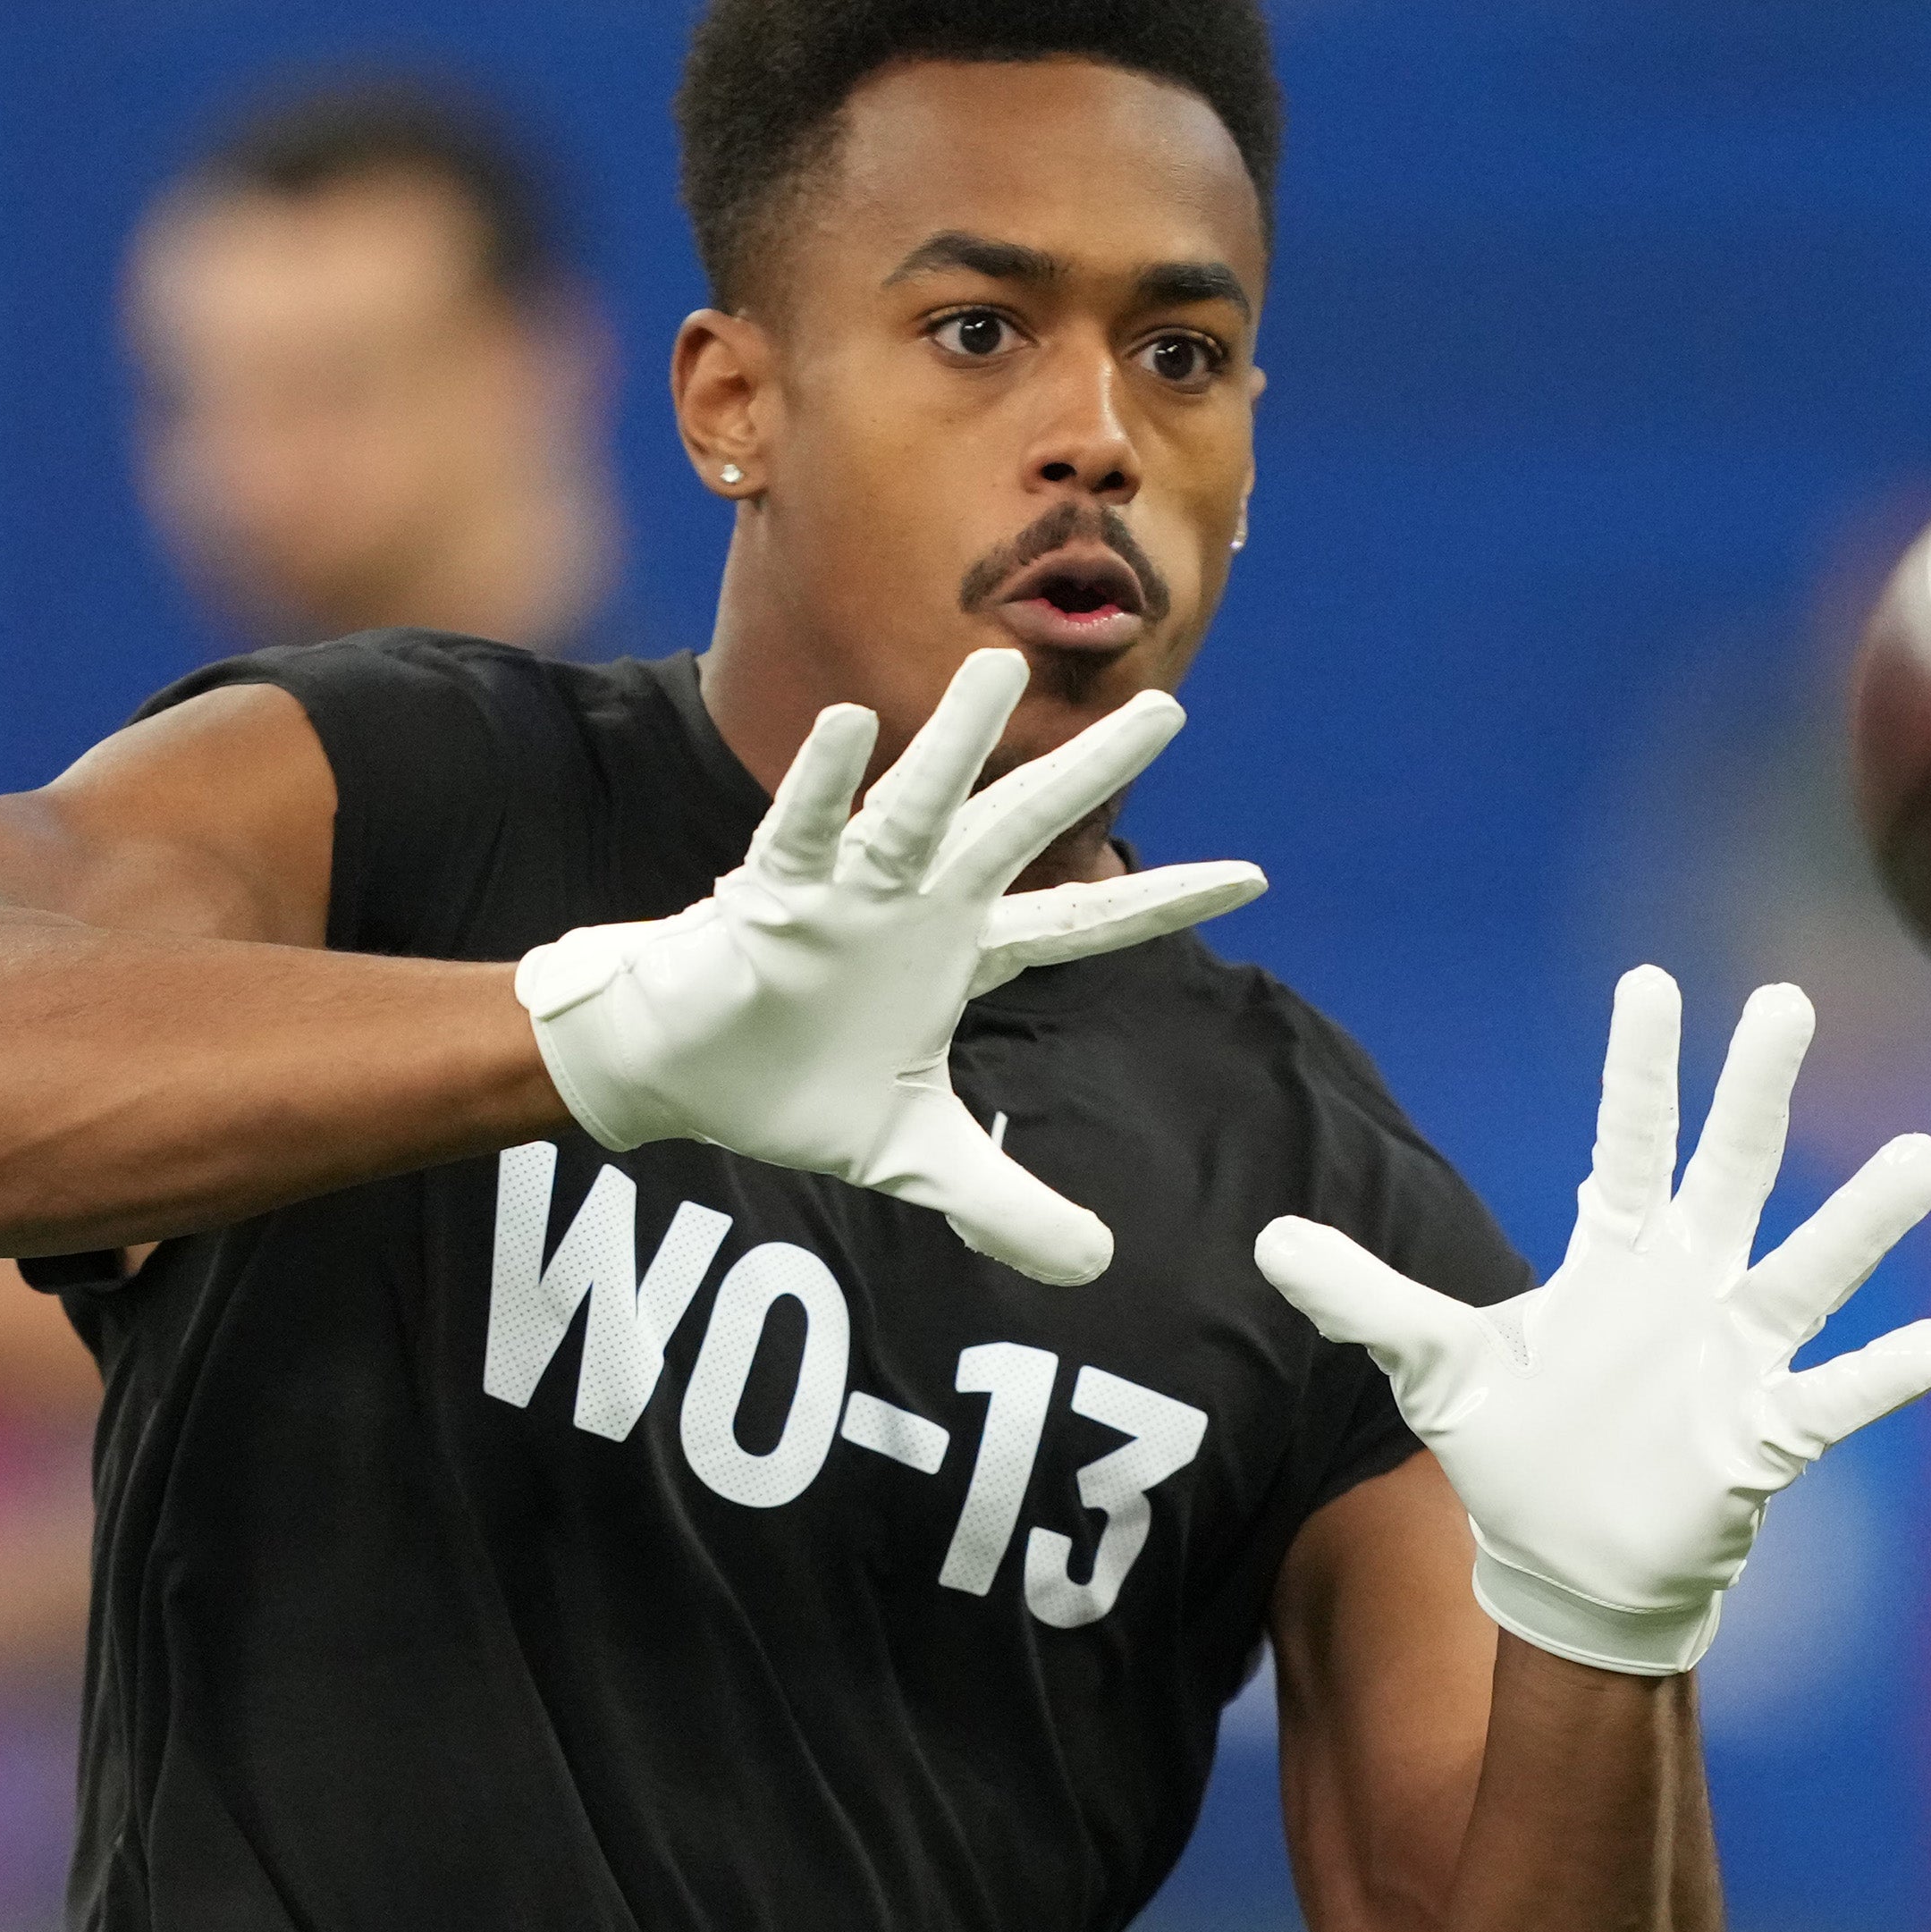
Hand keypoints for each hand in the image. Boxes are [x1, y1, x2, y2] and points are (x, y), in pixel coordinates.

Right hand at [517, 649, 1261, 1283]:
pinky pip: (803, 828)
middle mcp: (921, 902)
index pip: (1083, 923)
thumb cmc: (790, 1086)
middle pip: (1024, 828)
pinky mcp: (775, 896)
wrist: (679, 1076)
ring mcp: (851, 890)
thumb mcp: (916, 1159)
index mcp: (963, 952)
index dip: (1160, 905)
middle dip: (1090, 773)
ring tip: (997, 665)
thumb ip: (1005, 1203)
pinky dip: (823, 781)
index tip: (1252, 877)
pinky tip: (849, 725)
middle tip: (1168, 711)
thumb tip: (1097, 1265)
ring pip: (916, 803)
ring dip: (955, 740)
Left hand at [1256, 967, 1930, 1675]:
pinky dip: (1881, 1376)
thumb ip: (1367, 1302)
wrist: (1569, 1565)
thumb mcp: (1434, 1371)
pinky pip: (1832, 1398)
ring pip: (1807, 1271)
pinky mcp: (1763, 1436)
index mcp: (1616, 1258)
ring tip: (1923, 1156)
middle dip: (1754, 1093)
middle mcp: (1690, 1287)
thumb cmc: (1518, 1452)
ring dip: (1862, 1220)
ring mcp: (1736, 1356)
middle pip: (1729, 1172)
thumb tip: (1267, 1243)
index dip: (1639, 1069)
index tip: (1651, 981)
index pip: (1628, 1142)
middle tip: (1786, 1002)